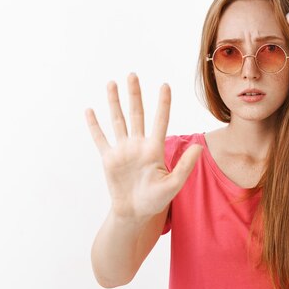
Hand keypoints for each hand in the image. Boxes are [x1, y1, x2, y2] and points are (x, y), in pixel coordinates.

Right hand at [85, 73, 201, 221]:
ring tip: (112, 83)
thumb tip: (198, 147)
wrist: (135, 213)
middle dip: (134, 94)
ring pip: (118, 120)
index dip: (163, 103)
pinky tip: (90, 110)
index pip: (160, 120)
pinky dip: (94, 125)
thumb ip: (185, 165)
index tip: (165, 85)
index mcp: (154, 149)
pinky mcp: (109, 159)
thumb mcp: (174, 184)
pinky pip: (101, 138)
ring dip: (114, 102)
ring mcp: (123, 150)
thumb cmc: (156, 200)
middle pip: (136, 114)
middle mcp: (138, 145)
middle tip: (132, 75)